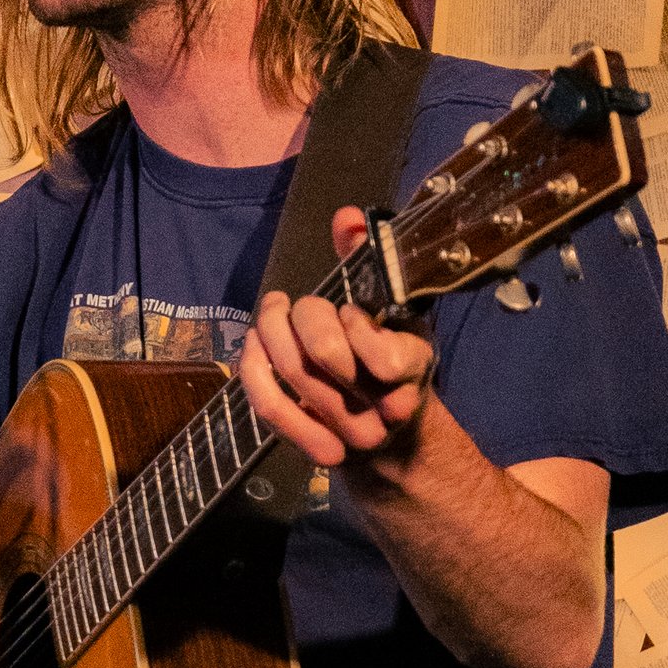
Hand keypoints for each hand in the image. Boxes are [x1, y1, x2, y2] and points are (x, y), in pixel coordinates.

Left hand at [237, 207, 434, 478]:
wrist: (398, 439)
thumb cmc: (392, 361)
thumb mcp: (398, 311)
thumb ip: (371, 263)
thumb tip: (346, 219)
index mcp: (413, 369)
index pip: (380, 353)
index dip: (352, 320)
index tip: (348, 309)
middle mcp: (383, 410)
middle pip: (323, 354)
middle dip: (303, 315)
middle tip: (293, 303)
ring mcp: (350, 435)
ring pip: (294, 373)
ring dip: (273, 331)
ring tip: (271, 312)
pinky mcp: (315, 448)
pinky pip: (270, 406)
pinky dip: (255, 367)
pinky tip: (255, 342)